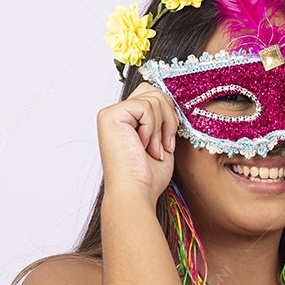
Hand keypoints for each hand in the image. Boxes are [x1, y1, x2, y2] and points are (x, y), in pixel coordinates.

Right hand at [96, 82, 178, 206]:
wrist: (135, 193)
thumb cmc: (147, 176)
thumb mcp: (161, 141)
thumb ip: (162, 118)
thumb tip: (174, 100)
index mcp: (126, 119)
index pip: (153, 96)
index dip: (168, 115)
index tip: (168, 143)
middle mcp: (115, 113)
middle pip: (153, 91)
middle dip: (168, 117)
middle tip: (164, 145)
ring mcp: (111, 113)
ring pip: (154, 98)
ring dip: (161, 127)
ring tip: (153, 150)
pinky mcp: (110, 115)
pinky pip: (146, 107)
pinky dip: (152, 128)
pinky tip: (144, 147)